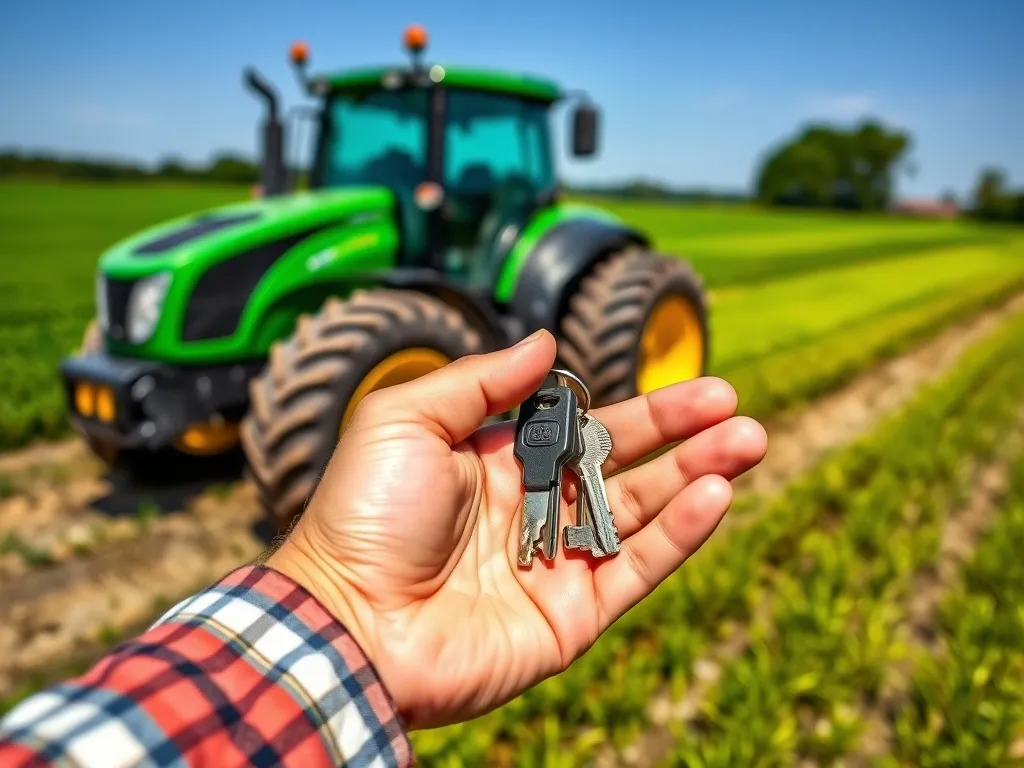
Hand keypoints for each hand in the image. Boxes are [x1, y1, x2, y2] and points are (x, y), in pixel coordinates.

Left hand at [268, 330, 766, 728]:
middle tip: (736, 408)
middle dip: (684, 437)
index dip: (643, 410)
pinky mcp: (571, 616)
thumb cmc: (365, 514)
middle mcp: (534, 510)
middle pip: (626, 467)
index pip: (587, 428)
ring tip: (748, 441)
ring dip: (697, 478)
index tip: (697, 387)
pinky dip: (679, 535)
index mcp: (499, 462)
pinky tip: (716, 494)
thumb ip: (482, 381)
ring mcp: (555, 565)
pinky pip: (635, 570)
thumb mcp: (406, 418)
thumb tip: (545, 342)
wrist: (348, 621)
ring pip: (642, 515)